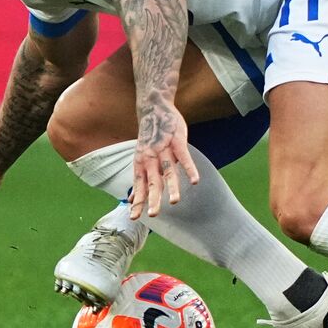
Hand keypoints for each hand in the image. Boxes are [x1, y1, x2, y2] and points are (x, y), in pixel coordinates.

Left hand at [131, 103, 200, 219]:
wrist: (154, 109)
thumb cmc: (149, 138)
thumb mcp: (140, 158)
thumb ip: (140, 180)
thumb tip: (131, 200)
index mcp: (141, 164)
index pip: (139, 187)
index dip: (137, 201)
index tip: (135, 218)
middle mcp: (150, 159)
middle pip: (153, 182)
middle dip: (153, 198)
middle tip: (154, 215)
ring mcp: (164, 149)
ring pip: (168, 171)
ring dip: (172, 186)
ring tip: (175, 201)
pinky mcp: (177, 140)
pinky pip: (184, 157)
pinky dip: (190, 169)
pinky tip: (195, 181)